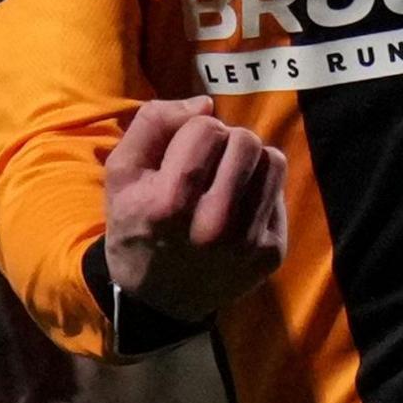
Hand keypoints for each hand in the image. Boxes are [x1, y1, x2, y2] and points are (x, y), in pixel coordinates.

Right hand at [103, 97, 287, 323]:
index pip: (207, 130)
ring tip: (227, 178)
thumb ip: (153, 123)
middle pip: (246, 142)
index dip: (195, 130)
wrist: (157, 298)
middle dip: (227, 141)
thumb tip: (206, 104)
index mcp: (169, 204)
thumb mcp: (122, 172)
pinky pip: (280, 191)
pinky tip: (237, 206)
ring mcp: (247, 243)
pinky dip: (260, 190)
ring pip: (273, 161)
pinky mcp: (271, 253)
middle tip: (209, 162)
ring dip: (250, 161)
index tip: (184, 151)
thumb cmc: (136, 224)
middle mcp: (213, 227)